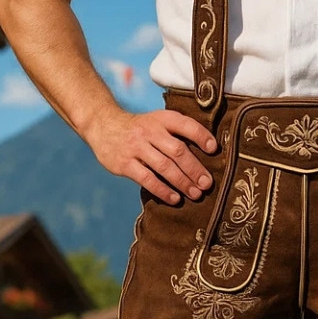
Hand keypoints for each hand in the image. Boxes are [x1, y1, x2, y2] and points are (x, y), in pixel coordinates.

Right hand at [85, 107, 217, 204]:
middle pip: (177, 151)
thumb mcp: (157, 121)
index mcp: (162, 119)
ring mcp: (136, 147)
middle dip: (195, 169)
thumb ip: (177, 133)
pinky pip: (147, 179)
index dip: (201, 136)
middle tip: (207, 184)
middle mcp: (149, 131)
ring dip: (182, 182)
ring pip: (164, 167)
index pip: (185, 125)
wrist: (103, 125)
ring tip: (195, 194)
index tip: (214, 149)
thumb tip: (209, 154)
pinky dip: (162, 190)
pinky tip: (175, 199)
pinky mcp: (125, 163)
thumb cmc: (140, 129)